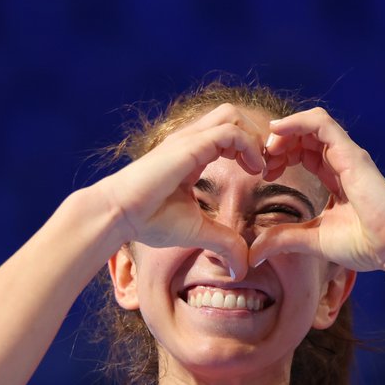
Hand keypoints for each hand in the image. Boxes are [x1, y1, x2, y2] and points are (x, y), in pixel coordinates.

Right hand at [93, 104, 268, 278]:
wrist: (118, 215)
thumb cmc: (148, 220)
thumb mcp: (196, 231)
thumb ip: (222, 243)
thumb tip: (240, 268)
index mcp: (191, 154)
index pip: (228, 133)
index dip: (251, 148)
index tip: (262, 175)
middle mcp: (190, 141)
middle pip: (233, 116)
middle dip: (257, 136)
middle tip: (266, 166)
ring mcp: (187, 139)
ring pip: (232, 116)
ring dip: (254, 138)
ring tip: (261, 167)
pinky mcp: (187, 146)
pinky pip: (228, 132)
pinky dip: (248, 146)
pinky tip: (253, 170)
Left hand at [249, 108, 384, 273]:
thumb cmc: (362, 244)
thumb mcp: (311, 240)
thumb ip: (283, 239)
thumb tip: (253, 254)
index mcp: (335, 176)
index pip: (303, 151)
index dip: (280, 156)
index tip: (264, 174)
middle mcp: (341, 160)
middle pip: (304, 135)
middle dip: (278, 144)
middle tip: (262, 163)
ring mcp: (347, 154)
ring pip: (311, 124)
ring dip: (284, 132)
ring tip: (269, 149)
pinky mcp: (351, 154)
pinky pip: (321, 124)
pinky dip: (296, 122)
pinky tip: (277, 132)